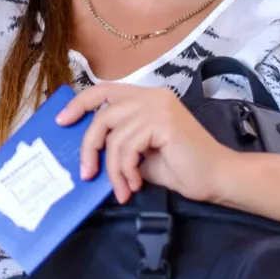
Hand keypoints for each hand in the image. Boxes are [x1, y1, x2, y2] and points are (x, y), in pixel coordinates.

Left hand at [56, 84, 237, 203]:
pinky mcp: (162, 122)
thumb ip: (119, 143)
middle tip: (86, 173)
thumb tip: (88, 151)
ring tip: (123, 188)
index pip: (103, 90)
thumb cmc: (182, 168)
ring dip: (114, 168)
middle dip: (89, 146)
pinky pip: (127, 146)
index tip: (61, 121)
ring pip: (113, 135)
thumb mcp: (141, 153)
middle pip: (101, 114)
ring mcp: (157, 106)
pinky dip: (126, 169)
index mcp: (146, 98)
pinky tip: (136, 183)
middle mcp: (151, 95)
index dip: (79, 104)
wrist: (218, 178)